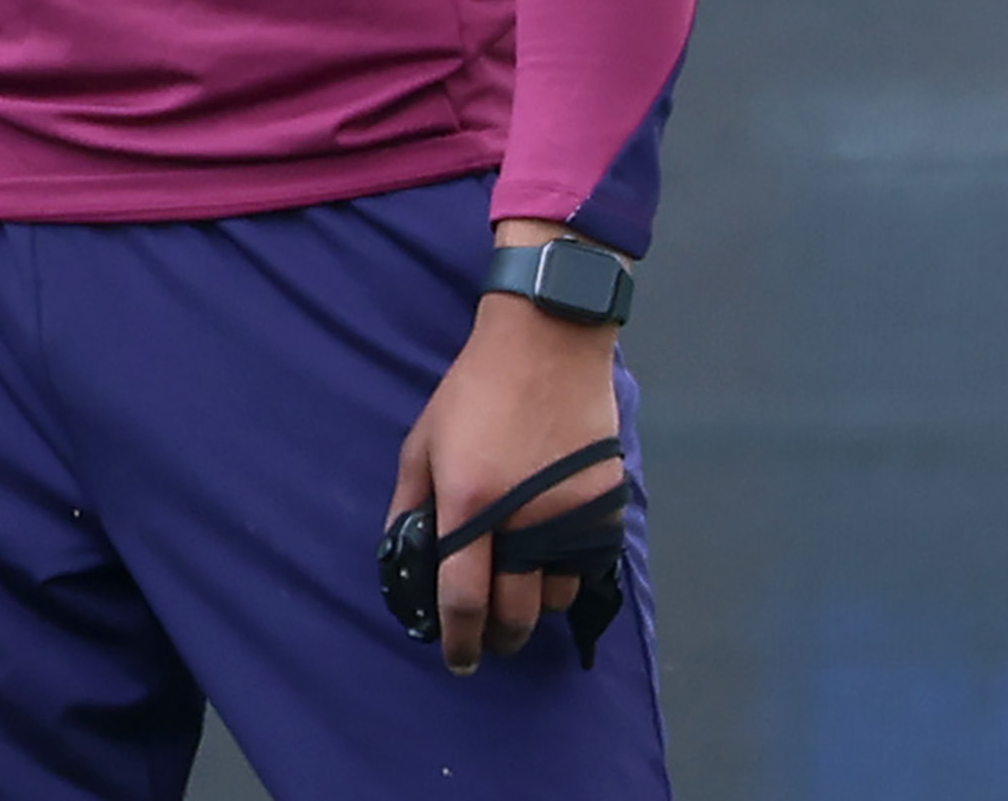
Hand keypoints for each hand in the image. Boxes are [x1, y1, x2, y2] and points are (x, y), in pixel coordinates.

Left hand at [387, 226, 628, 672]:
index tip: (456, 660)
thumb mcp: (422, 442)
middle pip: (514, 613)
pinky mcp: (604, 509)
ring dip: (531, 608)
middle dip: (497, 639)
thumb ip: (409, 503)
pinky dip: (564, 578)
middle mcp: (524, 519)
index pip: (462, 597)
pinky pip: (586, 568)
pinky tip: (547, 568)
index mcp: (469, 502)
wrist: (546, 347)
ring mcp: (570, 517)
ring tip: (514, 597)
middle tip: (486, 643)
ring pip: (553, 596)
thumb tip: (402, 556)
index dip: (457, 639)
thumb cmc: (472, 392)